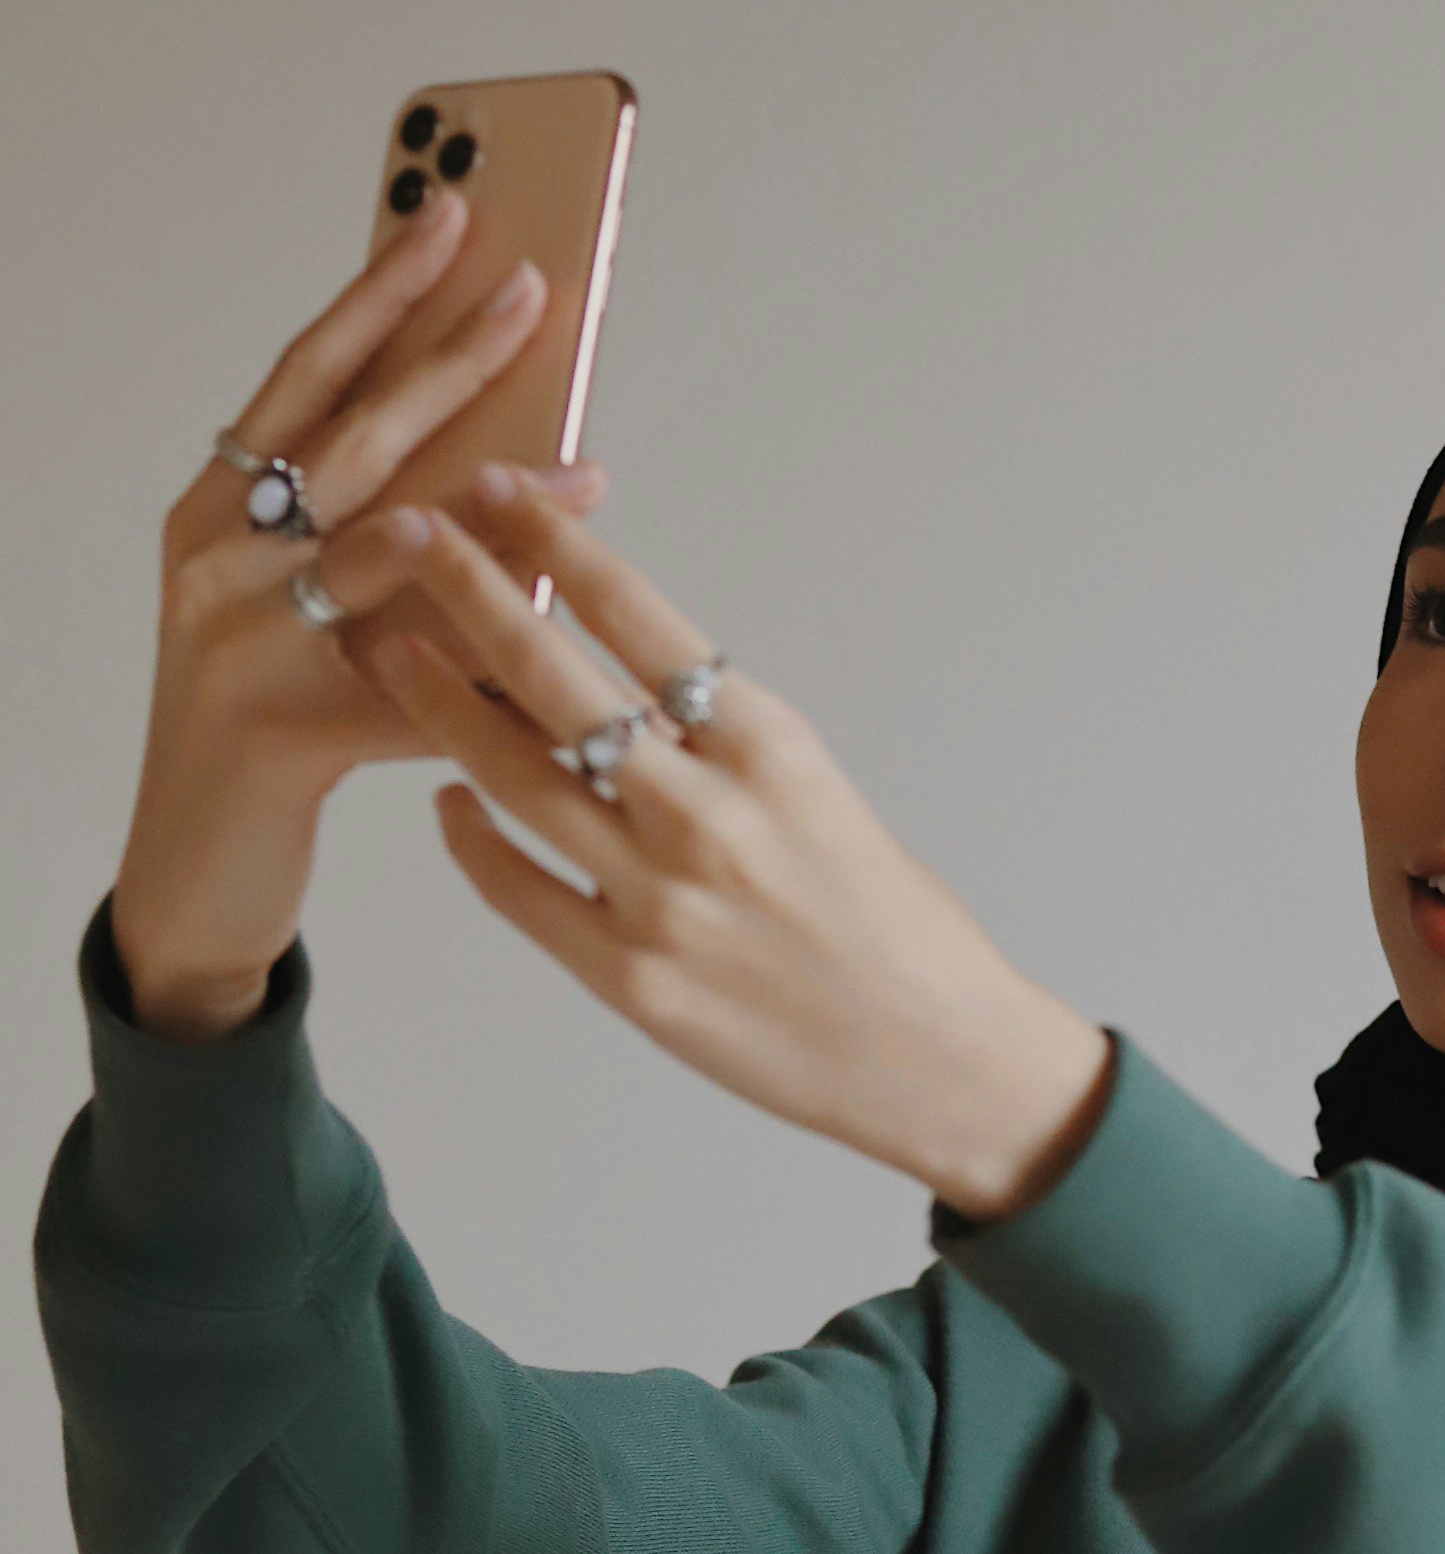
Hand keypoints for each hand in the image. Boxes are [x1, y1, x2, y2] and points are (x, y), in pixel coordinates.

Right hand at [110, 187, 609, 1038]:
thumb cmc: (282, 726)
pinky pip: (383, 675)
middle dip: (447, 357)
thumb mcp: (331, 613)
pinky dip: (442, 633)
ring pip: (369, 540)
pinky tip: (489, 586)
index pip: (312, 373)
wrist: (199, 865)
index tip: (454, 213)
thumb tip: (551, 470)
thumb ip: (403, 539)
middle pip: (347, 433)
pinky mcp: (269, 727)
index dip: (383, 292)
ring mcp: (229, 635)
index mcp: (225, 505)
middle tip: (534, 289)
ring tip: (573, 458)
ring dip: (474, 489)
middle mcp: (215, 550)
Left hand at [325, 470, 1114, 1221]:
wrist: (944, 1058)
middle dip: (475, 595)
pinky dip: (473, 840)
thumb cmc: (903, 927)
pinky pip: (522, 892)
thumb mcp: (828, 800)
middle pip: (558, 680)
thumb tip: (626, 697)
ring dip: (443, 705)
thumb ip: (727, 750)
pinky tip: (445, 797)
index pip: (642, 618)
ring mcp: (661, 898)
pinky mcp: (630, 980)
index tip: (505, 496)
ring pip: (516, 779)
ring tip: (393, 650)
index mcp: (774, 748)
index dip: (560, 547)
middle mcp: (708, 812)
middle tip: (416, 537)